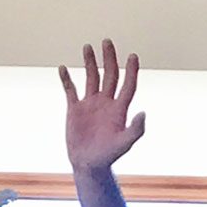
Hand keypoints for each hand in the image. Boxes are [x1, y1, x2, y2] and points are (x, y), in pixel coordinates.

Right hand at [59, 39, 145, 171]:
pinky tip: (63, 68)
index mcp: (119, 109)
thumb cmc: (108, 156)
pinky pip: (70, 90)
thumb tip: (143, 113)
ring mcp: (90, 104)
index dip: (131, 71)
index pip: (127, 85)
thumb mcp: (124, 144)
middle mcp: (106, 102)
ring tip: (88, 47)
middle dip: (109, 59)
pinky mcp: (75, 109)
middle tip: (107, 42)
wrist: (88, 165)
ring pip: (91, 78)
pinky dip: (66, 79)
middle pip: (109, 75)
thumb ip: (135, 130)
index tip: (132, 56)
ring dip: (90, 62)